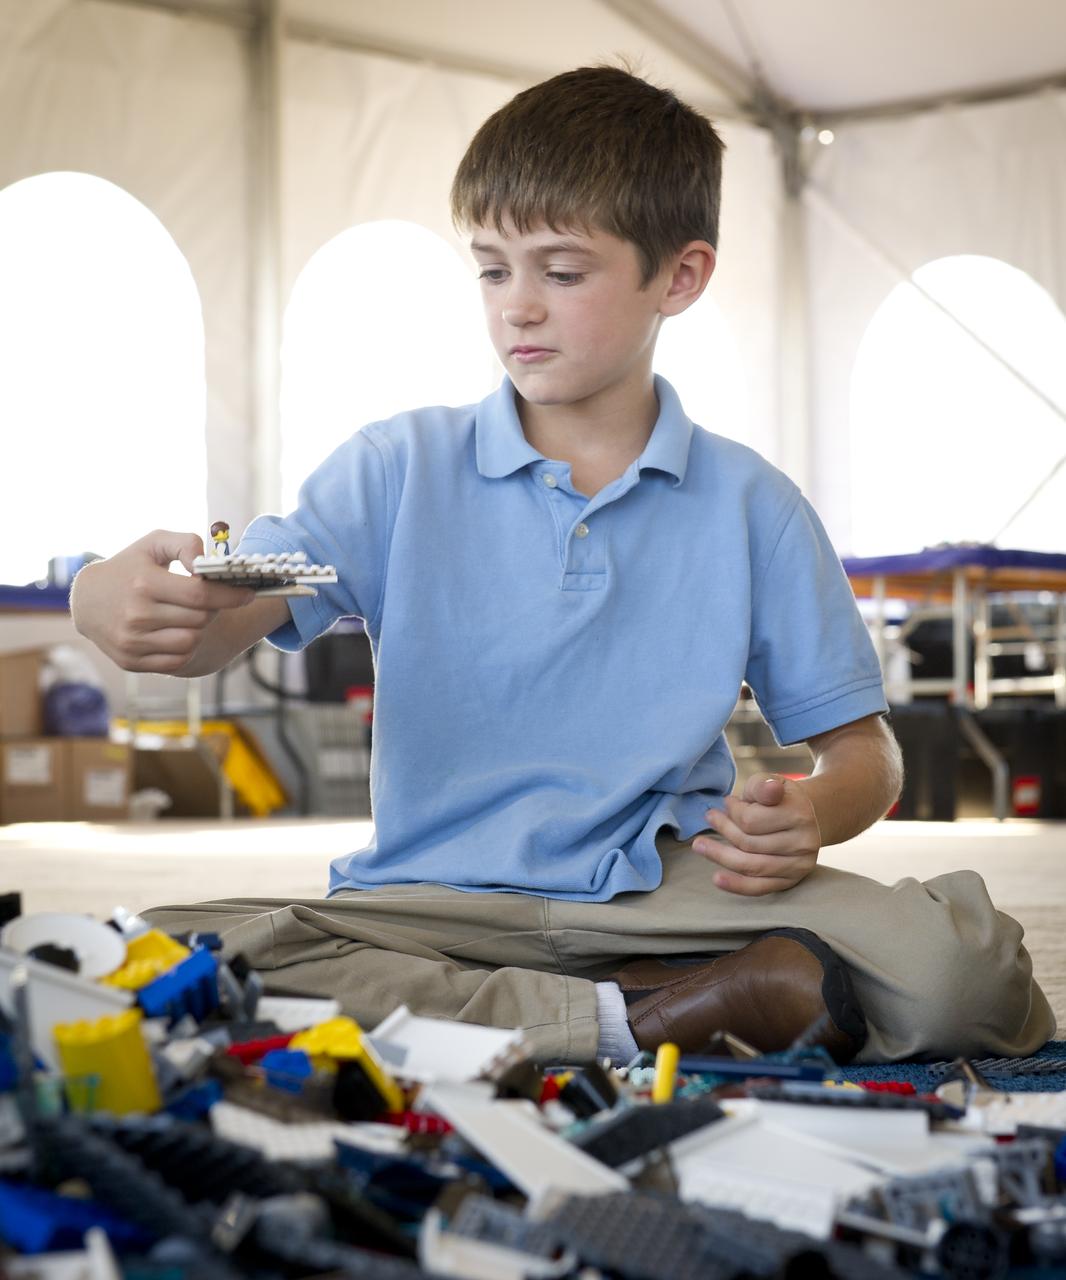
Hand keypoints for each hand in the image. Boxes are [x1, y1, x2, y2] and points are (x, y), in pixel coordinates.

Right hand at [71, 530, 254, 673]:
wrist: (86, 600)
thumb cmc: (129, 567)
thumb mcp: (153, 544)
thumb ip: (185, 544)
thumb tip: (207, 563)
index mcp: (145, 583)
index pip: (200, 594)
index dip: (230, 595)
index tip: (248, 593)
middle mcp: (136, 615)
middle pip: (200, 619)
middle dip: (211, 608)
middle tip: (206, 599)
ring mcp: (132, 641)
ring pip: (191, 641)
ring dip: (198, 628)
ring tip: (188, 614)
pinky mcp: (130, 661)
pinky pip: (176, 660)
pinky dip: (184, 647)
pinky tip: (176, 631)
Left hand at [693, 773, 820, 895]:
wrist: (804, 817)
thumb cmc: (778, 798)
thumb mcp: (768, 783)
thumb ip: (763, 786)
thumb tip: (771, 789)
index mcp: (799, 814)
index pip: (751, 820)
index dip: (733, 811)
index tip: (729, 802)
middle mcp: (804, 843)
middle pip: (749, 844)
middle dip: (724, 830)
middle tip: (710, 817)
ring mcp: (799, 865)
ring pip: (751, 865)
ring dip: (720, 855)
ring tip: (700, 845)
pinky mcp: (790, 881)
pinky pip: (760, 888)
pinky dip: (736, 885)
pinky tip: (717, 879)